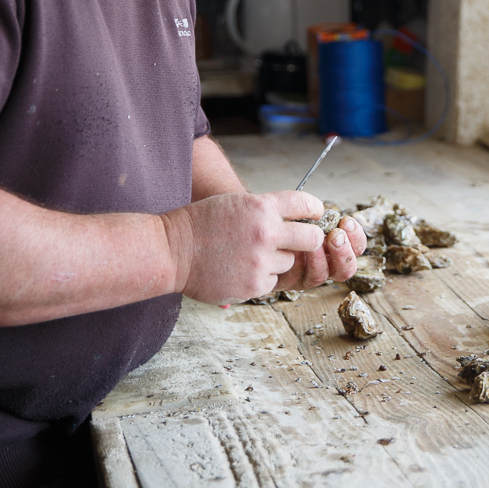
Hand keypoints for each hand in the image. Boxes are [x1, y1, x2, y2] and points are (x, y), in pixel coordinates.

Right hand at [161, 191, 327, 304]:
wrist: (172, 251)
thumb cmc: (201, 224)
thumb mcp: (236, 203)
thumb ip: (266, 209)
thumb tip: (297, 218)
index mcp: (261, 206)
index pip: (305, 204)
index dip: (314, 210)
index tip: (316, 214)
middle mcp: (265, 232)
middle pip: (312, 238)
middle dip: (309, 240)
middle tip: (300, 241)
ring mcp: (261, 261)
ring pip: (290, 262)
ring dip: (277, 260)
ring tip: (250, 255)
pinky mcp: (255, 284)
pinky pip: (273, 280)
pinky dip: (261, 276)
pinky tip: (241, 269)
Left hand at [274, 214, 366, 291]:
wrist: (254, 234)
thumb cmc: (276, 220)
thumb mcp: (298, 213)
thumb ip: (315, 216)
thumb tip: (327, 212)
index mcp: (332, 246)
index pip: (355, 246)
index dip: (356, 236)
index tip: (347, 221)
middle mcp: (323, 263)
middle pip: (347, 267)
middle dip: (345, 251)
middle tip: (336, 235)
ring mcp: (307, 273)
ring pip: (326, 274)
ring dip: (323, 258)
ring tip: (316, 243)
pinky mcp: (291, 281)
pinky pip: (304, 277)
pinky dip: (305, 263)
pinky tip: (299, 250)